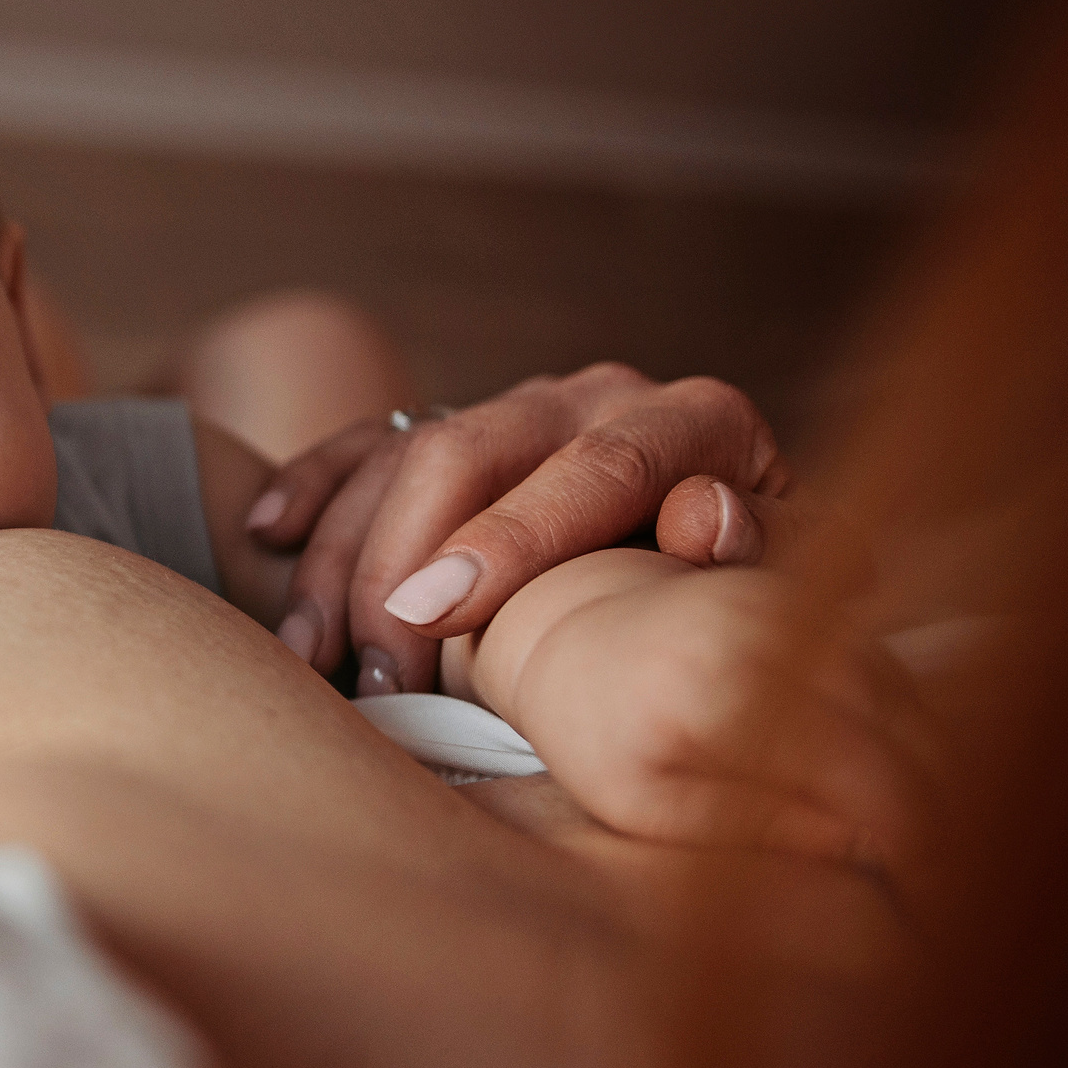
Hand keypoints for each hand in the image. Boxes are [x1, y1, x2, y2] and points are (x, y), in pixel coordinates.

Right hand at [245, 363, 788, 693]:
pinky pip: (365, 441)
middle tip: (373, 673)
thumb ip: (769, 551)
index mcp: (694, 419)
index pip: (594, 469)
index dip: (509, 541)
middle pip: (467, 451)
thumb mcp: (800, 573)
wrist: (744, 546)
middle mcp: (595, 394)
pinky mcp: (461, 425)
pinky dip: (314, 485)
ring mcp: (520, 406)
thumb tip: (707, 516)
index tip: (436, 614)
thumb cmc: (768, 586)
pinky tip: (267, 533)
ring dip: (343, 554)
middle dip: (400, 564)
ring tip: (311, 652)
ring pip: (402, 455)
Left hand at [499, 563, 942, 884]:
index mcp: (724, 695)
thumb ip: (753, 829)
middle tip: (946, 882)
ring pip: (915, 697)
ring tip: (931, 841)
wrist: (567, 625)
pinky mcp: (807, 592)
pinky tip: (902, 780)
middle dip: (944, 810)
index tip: (936, 900)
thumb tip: (868, 851)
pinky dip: (910, 724)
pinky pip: (890, 667)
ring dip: (935, 768)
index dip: (922, 843)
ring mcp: (796, 603)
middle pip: (913, 734)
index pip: (872, 777)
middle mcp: (771, 635)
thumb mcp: (649, 805)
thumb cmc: (599, 733)